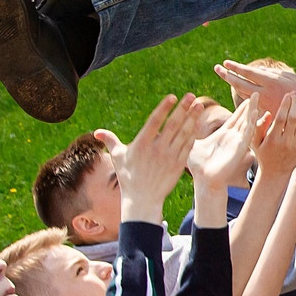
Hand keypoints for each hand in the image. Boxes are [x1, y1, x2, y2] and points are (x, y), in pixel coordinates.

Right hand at [118, 94, 195, 220]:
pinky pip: (188, 146)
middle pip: (173, 125)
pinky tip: (197, 124)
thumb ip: (110, 141)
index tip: (173, 97)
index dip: (164, 108)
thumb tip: (96, 132)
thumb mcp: (118, 158)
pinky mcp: (178, 165)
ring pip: (183, 134)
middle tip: (191, 95)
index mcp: (142, 144)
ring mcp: (169, 157)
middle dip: (183, 109)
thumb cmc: (128, 177)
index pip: (155, 121)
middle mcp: (157, 149)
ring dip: (192, 119)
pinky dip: (193, 134)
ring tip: (199, 105)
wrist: (143, 200)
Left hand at [187, 96, 258, 191]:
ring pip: (247, 123)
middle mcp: (232, 138)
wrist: (204, 180)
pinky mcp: (239, 148)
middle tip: (257, 92)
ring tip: (257, 97)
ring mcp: (237, 143)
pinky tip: (255, 113)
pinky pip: (247, 134)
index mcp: (223, 135)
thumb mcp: (192, 142)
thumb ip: (189, 130)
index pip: (235, 118)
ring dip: (252, 111)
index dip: (241, 108)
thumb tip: (178, 120)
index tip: (247, 96)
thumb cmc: (198, 165)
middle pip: (244, 118)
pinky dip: (252, 123)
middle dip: (250, 106)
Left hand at [216, 59, 295, 114]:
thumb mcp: (292, 78)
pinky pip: (249, 99)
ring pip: (242, 92)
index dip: (236, 68)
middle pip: (239, 83)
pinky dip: (241, 91)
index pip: (248, 73)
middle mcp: (264, 93)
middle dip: (227, 75)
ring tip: (224, 74)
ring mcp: (262, 103)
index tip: (225, 63)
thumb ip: (274, 72)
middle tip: (217, 68)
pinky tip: (237, 85)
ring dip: (232, 82)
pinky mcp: (263, 110)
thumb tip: (258, 70)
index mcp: (271, 82)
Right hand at [254, 94, 295, 181]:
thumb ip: (258, 127)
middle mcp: (285, 142)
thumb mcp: (255, 143)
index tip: (286, 95)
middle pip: (293, 118)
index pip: (280, 118)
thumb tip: (267, 113)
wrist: (276, 173)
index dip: (285, 105)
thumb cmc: (262, 154)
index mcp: (272, 140)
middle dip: (294, 104)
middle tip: (293, 94)